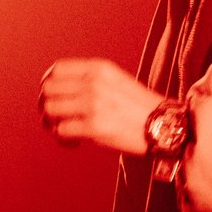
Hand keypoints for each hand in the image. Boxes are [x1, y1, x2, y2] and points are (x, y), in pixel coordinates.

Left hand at [38, 59, 163, 155]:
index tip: (54, 98)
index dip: (49, 85)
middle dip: (47, 105)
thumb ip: (90, 80)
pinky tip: (75, 142)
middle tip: (57, 119)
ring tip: (65, 131)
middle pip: (48, 90)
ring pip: (50, 110)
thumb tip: (56, 92)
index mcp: (99, 68)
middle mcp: (93, 83)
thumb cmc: (138, 107)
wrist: (164, 126)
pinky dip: (63, 139)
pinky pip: (61, 131)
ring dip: (52, 123)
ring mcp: (93, 104)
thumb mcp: (115, 80)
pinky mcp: (94, 126)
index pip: (56, 70)